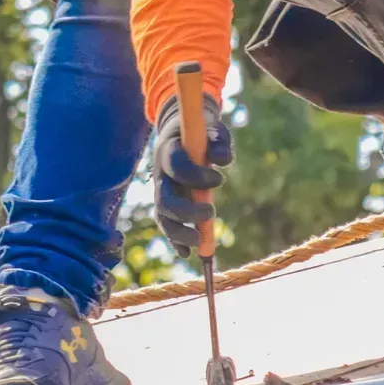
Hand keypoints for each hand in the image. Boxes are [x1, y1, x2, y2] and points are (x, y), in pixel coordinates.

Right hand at [152, 93, 234, 253]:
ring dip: (179, 233)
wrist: (181, 135)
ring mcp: (161, 192)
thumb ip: (219, 143)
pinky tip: (187, 253)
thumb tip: (223, 161)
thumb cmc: (201, 133)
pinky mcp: (166, 205)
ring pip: (163, 217)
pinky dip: (175, 241)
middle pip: (164, 199)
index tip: (219, 179)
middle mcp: (160, 175)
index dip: (195, 176)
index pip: (176, 166)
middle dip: (186, 211)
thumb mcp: (213, 131)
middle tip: (211, 213)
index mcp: (168, 151)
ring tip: (201, 243)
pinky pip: (167, 225)